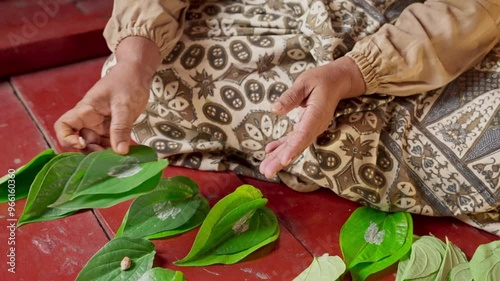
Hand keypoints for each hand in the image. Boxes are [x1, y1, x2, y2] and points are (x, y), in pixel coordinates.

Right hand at [54, 37, 160, 153]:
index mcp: (85, 110)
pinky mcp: (113, 129)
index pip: (64, 126)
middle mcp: (90, 120)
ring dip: (104, 154)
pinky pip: (109, 144)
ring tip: (118, 156)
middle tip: (108, 157)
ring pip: (96, 146)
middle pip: (81, 142)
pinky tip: (124, 153)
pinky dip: (115, 150)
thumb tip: (120, 151)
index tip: (82, 144)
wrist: (138, 74)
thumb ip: (121, 127)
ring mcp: (101, 126)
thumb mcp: (124, 105)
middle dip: (91, 151)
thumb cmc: (127, 82)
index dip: (67, 138)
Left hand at [259, 56, 365, 177]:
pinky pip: (294, 140)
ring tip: (265, 169)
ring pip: (295, 145)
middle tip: (267, 171)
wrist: (337, 82)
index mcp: (317, 113)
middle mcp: (316, 125)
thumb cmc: (321, 79)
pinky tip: (269, 152)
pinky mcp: (307, 128)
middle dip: (282, 159)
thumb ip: (291, 96)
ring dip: (279, 157)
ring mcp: (312, 128)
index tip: (284, 159)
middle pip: (298, 145)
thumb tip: (275, 109)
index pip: (305, 133)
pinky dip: (281, 147)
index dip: (294, 147)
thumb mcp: (305, 81)